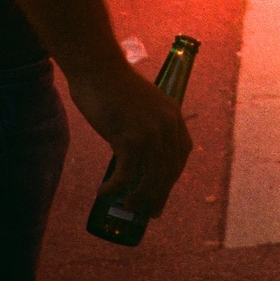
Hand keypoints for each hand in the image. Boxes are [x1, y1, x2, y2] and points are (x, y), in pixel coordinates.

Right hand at [65, 57, 193, 216]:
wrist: (98, 68)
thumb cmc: (112, 85)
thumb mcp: (141, 104)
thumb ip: (145, 123)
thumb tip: (135, 152)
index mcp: (173, 114)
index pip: (181, 154)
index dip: (173, 176)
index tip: (164, 190)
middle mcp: (167, 125)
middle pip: (168, 170)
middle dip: (160, 194)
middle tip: (151, 212)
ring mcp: (150, 133)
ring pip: (151, 177)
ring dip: (140, 198)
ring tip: (127, 207)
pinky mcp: (129, 138)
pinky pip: (126, 174)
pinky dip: (115, 187)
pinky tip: (105, 192)